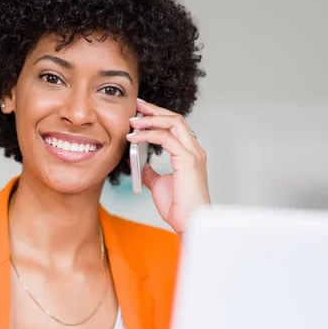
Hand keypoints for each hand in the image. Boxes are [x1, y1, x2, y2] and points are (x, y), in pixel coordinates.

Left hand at [127, 99, 210, 234]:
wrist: (188, 223)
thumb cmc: (179, 208)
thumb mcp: (159, 185)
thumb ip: (151, 172)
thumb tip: (141, 164)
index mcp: (190, 155)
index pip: (176, 126)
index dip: (158, 116)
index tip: (140, 112)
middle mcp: (194, 151)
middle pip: (176, 118)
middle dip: (154, 110)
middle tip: (136, 105)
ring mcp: (193, 154)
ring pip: (173, 123)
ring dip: (150, 119)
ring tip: (132, 120)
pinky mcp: (187, 161)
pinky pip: (166, 139)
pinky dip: (148, 134)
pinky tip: (134, 138)